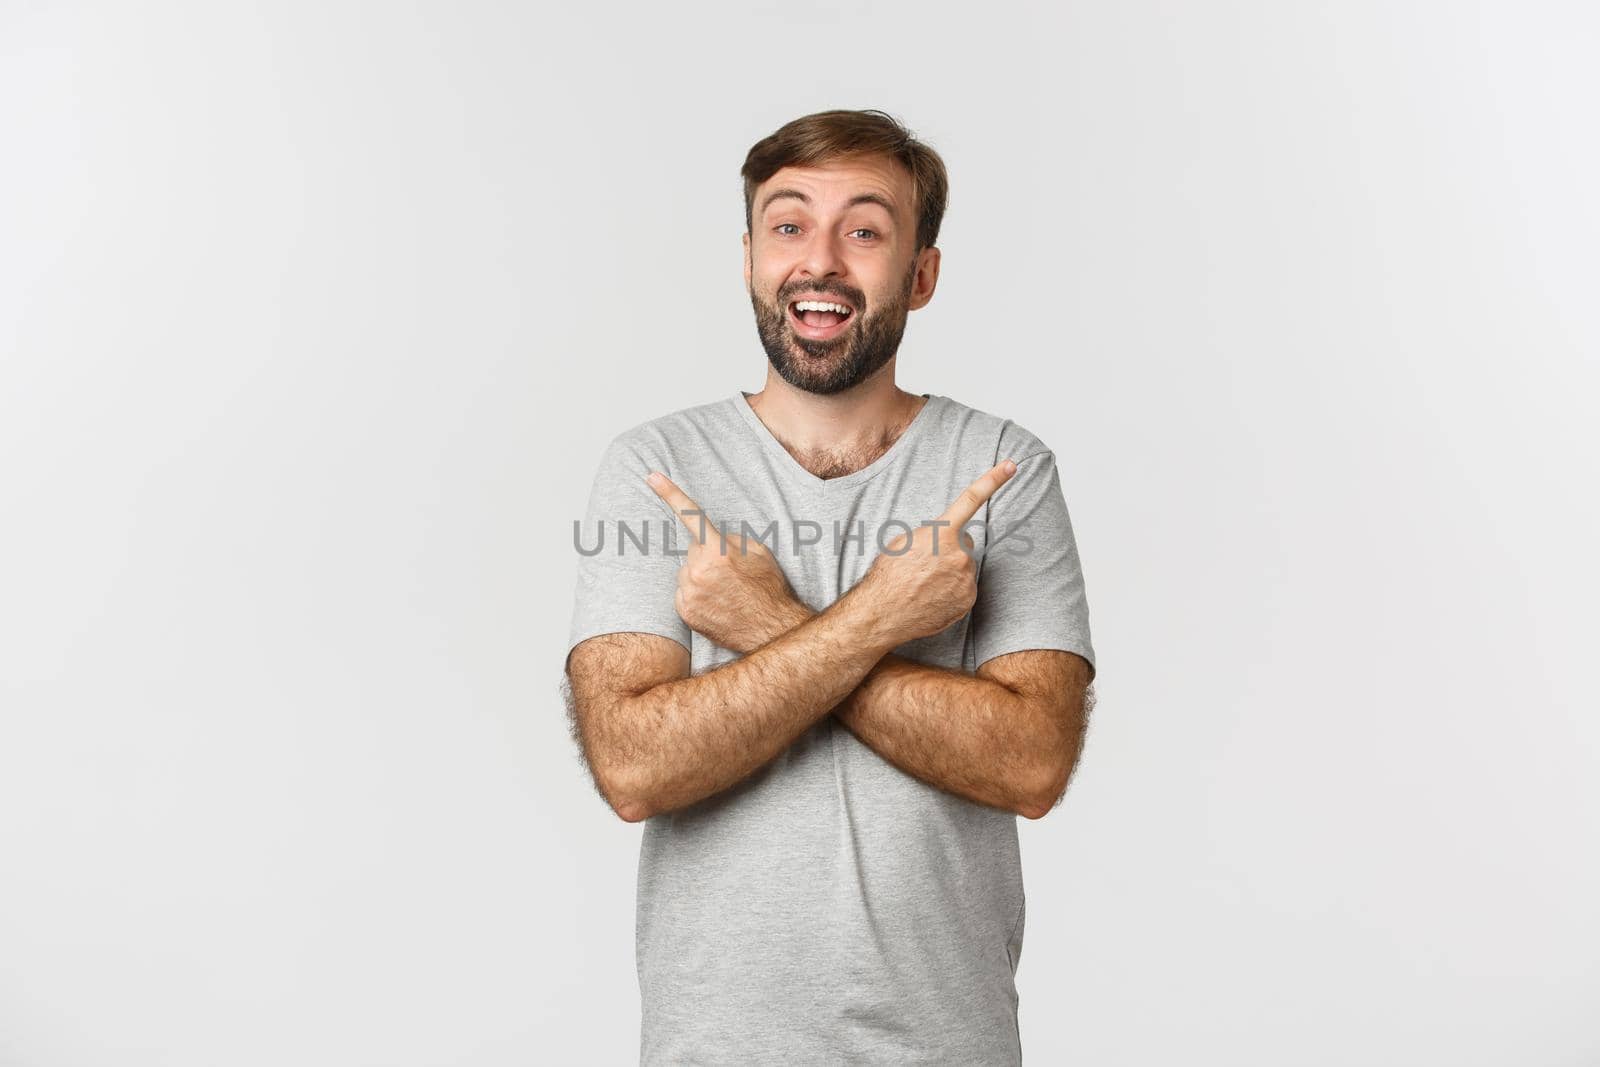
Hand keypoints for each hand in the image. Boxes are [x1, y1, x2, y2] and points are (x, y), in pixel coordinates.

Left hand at [646, 472, 807, 653]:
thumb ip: (730, 538)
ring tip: (725, 591)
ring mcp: (688, 592)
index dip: (670, 492)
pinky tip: (716, 604)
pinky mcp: (684, 611)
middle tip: (730, 573)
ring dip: (700, 576)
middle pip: (693, 550)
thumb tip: (713, 538)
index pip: (690, 515)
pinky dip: (696, 595)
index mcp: (717, 549)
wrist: (770, 629)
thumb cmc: (768, 587)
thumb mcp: (759, 551)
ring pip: (686, 572)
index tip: (652, 475)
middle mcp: (697, 569)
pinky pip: (684, 593)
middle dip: (707, 555)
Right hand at [856, 459, 1017, 646]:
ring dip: (949, 571)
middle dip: (948, 548)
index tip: (1012, 465)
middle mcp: (960, 553)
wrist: (882, 613)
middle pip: (963, 542)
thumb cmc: (888, 576)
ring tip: (924, 583)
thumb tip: (943, 539)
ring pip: (963, 566)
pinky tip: (932, 596)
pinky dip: (952, 590)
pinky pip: (964, 586)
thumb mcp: (903, 541)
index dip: (994, 479)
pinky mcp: (968, 599)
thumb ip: (931, 534)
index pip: (971, 499)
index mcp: (941, 532)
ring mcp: (966, 578)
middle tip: (924, 564)